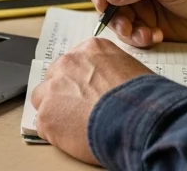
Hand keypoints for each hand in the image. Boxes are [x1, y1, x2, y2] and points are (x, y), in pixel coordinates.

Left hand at [31, 38, 152, 164]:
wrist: (137, 119)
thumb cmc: (143, 98)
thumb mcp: (131, 70)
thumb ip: (111, 72)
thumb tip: (108, 86)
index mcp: (91, 49)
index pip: (74, 62)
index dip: (80, 80)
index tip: (85, 92)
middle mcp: (69, 62)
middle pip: (55, 77)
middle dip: (64, 93)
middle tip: (79, 109)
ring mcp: (54, 88)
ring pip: (43, 99)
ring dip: (56, 110)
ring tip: (75, 125)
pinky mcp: (47, 114)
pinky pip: (44, 125)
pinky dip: (56, 133)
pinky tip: (74, 137)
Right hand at [89, 0, 186, 47]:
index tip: (103, 4)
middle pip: (106, 1)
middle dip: (113, 16)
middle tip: (127, 28)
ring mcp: (140, 7)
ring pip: (117, 21)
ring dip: (128, 31)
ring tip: (147, 35)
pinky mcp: (147, 26)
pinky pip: (132, 36)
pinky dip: (140, 39)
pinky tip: (156, 37)